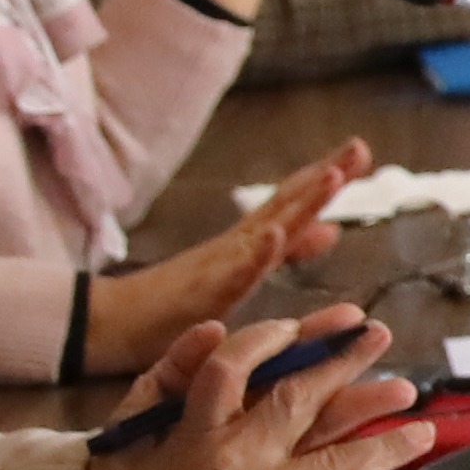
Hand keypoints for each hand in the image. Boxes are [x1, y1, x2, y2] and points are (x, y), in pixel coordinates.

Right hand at [75, 310, 434, 469]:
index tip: (301, 326)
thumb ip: (161, 386)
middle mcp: (235, 458)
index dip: (270, 340)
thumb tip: (209, 330)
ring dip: (384, 444)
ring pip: (338, 462)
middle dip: (344, 363)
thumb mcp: (120, 447)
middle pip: (301, 398)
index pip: (235, 366)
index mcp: (194, 431)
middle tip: (379, 336)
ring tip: (422, 430)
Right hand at [81, 143, 370, 372]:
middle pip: (286, 203)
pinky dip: (255, 254)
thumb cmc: (175, 304)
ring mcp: (219, 265)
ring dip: (299, 202)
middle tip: (360, 146)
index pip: (291, 202)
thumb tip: (332, 230)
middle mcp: (236, 244)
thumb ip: (286, 253)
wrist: (108, 324)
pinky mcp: (202, 292)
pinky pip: (232, 272)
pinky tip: (274, 235)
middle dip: (324, 175)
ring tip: (331, 176)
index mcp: (247, 242)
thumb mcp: (244, 274)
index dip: (325, 177)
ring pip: (267, 229)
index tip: (360, 150)